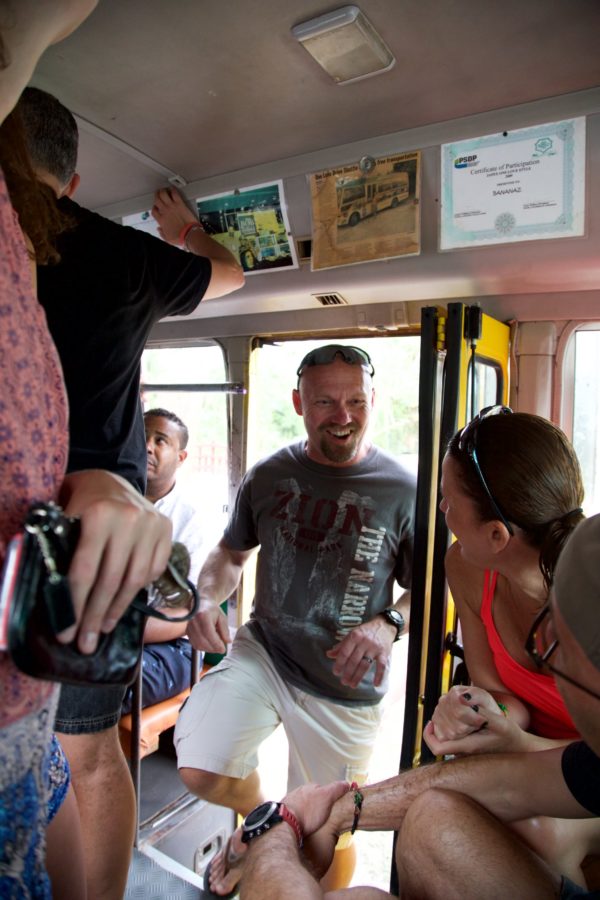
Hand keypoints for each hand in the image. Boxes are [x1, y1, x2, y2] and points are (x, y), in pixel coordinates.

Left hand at [57, 470, 171, 653]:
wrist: (110, 479)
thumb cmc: (81, 504)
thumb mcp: (66, 519)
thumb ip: (65, 552)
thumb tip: (61, 601)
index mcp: (100, 515)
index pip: (85, 570)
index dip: (75, 605)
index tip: (67, 632)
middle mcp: (130, 519)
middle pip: (111, 580)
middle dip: (96, 616)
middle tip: (86, 643)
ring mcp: (152, 524)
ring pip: (135, 579)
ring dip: (118, 609)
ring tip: (104, 628)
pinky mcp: (166, 529)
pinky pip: (153, 570)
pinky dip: (138, 589)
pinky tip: (124, 601)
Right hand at [151, 187, 196, 243]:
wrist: (189, 234)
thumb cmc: (180, 237)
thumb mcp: (168, 238)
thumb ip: (162, 233)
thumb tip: (159, 230)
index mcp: (161, 220)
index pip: (154, 211)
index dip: (154, 208)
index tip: (156, 207)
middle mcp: (165, 211)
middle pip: (157, 200)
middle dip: (156, 196)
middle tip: (158, 194)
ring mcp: (172, 206)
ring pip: (163, 194)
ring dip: (162, 191)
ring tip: (163, 190)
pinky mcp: (179, 204)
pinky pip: (174, 193)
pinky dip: (172, 190)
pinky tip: (172, 189)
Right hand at [186, 600, 230, 652]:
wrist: (200, 603)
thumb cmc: (212, 609)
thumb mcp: (222, 617)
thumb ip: (225, 630)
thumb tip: (228, 642)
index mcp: (203, 616)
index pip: (209, 634)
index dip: (216, 644)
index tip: (223, 649)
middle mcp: (194, 622)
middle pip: (203, 641)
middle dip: (213, 648)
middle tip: (221, 649)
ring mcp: (189, 627)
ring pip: (198, 645)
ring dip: (208, 649)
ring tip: (216, 647)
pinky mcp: (187, 632)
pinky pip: (194, 644)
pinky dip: (203, 647)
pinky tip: (209, 645)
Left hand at [283, 781, 348, 837]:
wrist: (286, 823)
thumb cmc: (308, 812)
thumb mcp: (327, 797)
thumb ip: (336, 789)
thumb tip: (346, 783)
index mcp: (310, 787)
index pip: (324, 789)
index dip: (330, 798)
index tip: (333, 808)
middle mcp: (299, 791)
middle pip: (313, 797)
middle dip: (318, 806)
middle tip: (322, 818)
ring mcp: (290, 801)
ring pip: (303, 805)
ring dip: (308, 812)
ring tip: (312, 823)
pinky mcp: (284, 812)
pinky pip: (295, 813)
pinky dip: (299, 817)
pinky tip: (302, 825)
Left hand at [326, 616, 395, 687]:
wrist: (384, 625)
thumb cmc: (365, 631)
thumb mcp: (352, 634)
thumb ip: (341, 645)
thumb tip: (329, 654)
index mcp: (354, 636)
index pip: (345, 652)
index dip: (339, 663)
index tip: (336, 672)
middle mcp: (364, 641)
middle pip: (354, 660)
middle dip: (348, 672)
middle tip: (343, 682)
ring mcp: (374, 648)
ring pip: (365, 665)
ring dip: (358, 676)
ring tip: (352, 685)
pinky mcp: (384, 653)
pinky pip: (381, 666)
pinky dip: (379, 675)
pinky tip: (375, 684)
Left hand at [423, 686, 512, 755]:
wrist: (516, 747)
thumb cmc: (509, 736)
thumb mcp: (501, 724)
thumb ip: (483, 713)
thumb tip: (463, 700)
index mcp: (468, 747)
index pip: (438, 748)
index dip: (429, 736)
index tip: (430, 723)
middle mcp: (462, 750)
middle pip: (438, 736)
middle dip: (439, 720)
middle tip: (447, 706)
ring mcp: (463, 748)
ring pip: (441, 734)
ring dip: (442, 720)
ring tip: (452, 709)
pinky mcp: (465, 743)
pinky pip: (447, 734)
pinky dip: (447, 722)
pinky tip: (455, 714)